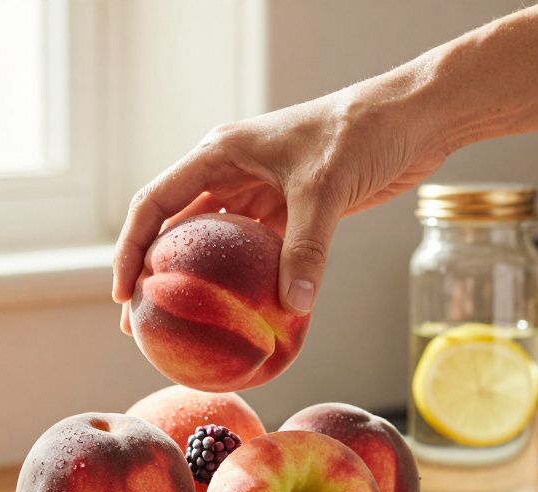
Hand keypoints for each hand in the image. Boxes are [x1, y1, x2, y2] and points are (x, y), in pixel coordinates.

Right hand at [112, 74, 451, 330]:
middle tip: (138, 324)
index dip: (131, 249)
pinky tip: (237, 315)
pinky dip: (242, 283)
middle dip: (151, 275)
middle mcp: (229, 172)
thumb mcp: (325, 189)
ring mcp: (256, 192)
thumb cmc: (362, 133)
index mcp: (219, 155)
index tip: (125, 294)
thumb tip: (292, 308)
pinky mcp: (287, 211)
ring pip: (210, 244)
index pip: (156, 204)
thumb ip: (306, 249)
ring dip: (192, 282)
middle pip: (174, 229)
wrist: (412, 117)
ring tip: (175, 328)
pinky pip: (253, 254)